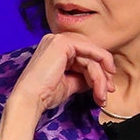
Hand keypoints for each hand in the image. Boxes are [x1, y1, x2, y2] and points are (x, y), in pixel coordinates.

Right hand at [0, 33, 115, 139]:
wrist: (31, 99)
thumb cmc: (45, 94)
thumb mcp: (69, 83)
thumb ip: (83, 77)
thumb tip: (100, 78)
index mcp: (56, 49)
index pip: (83, 56)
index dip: (98, 72)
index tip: (106, 88)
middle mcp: (56, 41)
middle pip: (89, 55)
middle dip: (102, 74)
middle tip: (108, 91)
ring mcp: (59, 40)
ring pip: (91, 56)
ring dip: (100, 77)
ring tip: (101, 95)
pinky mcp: (63, 43)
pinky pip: (90, 51)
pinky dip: (100, 65)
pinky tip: (104, 78)